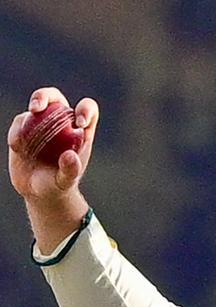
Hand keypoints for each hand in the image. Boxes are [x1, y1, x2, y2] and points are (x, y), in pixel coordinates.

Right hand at [8, 88, 95, 205]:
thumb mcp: (65, 181)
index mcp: (80, 131)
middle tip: (36, 108)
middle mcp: (61, 122)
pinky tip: (18, 148)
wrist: (37, 190)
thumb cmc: (57, 185)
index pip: (88, 110)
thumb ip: (70, 170)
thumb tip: (70, 156)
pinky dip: (17, 132)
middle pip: (55, 97)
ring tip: (22, 144)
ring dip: (27, 118)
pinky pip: (19, 122)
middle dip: (45, 96)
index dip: (85, 110)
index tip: (79, 124)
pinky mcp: (22, 128)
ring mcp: (40, 123)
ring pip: (33, 107)